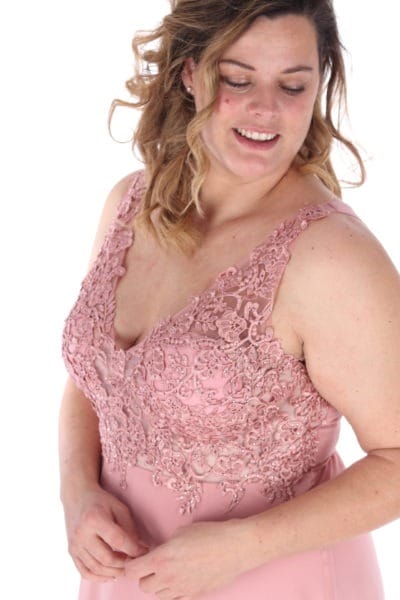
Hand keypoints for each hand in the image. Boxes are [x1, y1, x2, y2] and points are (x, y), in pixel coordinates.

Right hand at [63, 484, 149, 582]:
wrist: (77, 497)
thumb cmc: (101, 501)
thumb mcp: (119, 508)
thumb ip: (129, 528)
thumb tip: (139, 549)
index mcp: (95, 519)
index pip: (118, 540)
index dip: (134, 549)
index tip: (144, 551)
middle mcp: (82, 533)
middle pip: (106, 559)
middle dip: (124, 564)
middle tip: (135, 563)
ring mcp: (75, 544)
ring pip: (96, 568)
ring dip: (113, 572)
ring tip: (125, 568)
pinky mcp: (71, 551)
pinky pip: (84, 571)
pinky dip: (98, 577)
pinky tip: (110, 574)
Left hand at [124, 519, 246, 598]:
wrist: (235, 547)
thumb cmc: (210, 534)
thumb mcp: (181, 532)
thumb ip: (165, 546)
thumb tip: (159, 552)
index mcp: (161, 559)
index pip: (132, 570)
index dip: (132, 564)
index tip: (137, 558)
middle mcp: (168, 577)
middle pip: (143, 586)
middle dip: (145, 575)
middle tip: (153, 564)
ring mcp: (182, 589)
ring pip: (158, 595)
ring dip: (159, 584)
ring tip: (169, 571)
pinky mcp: (195, 596)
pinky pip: (175, 599)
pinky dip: (174, 591)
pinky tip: (182, 578)